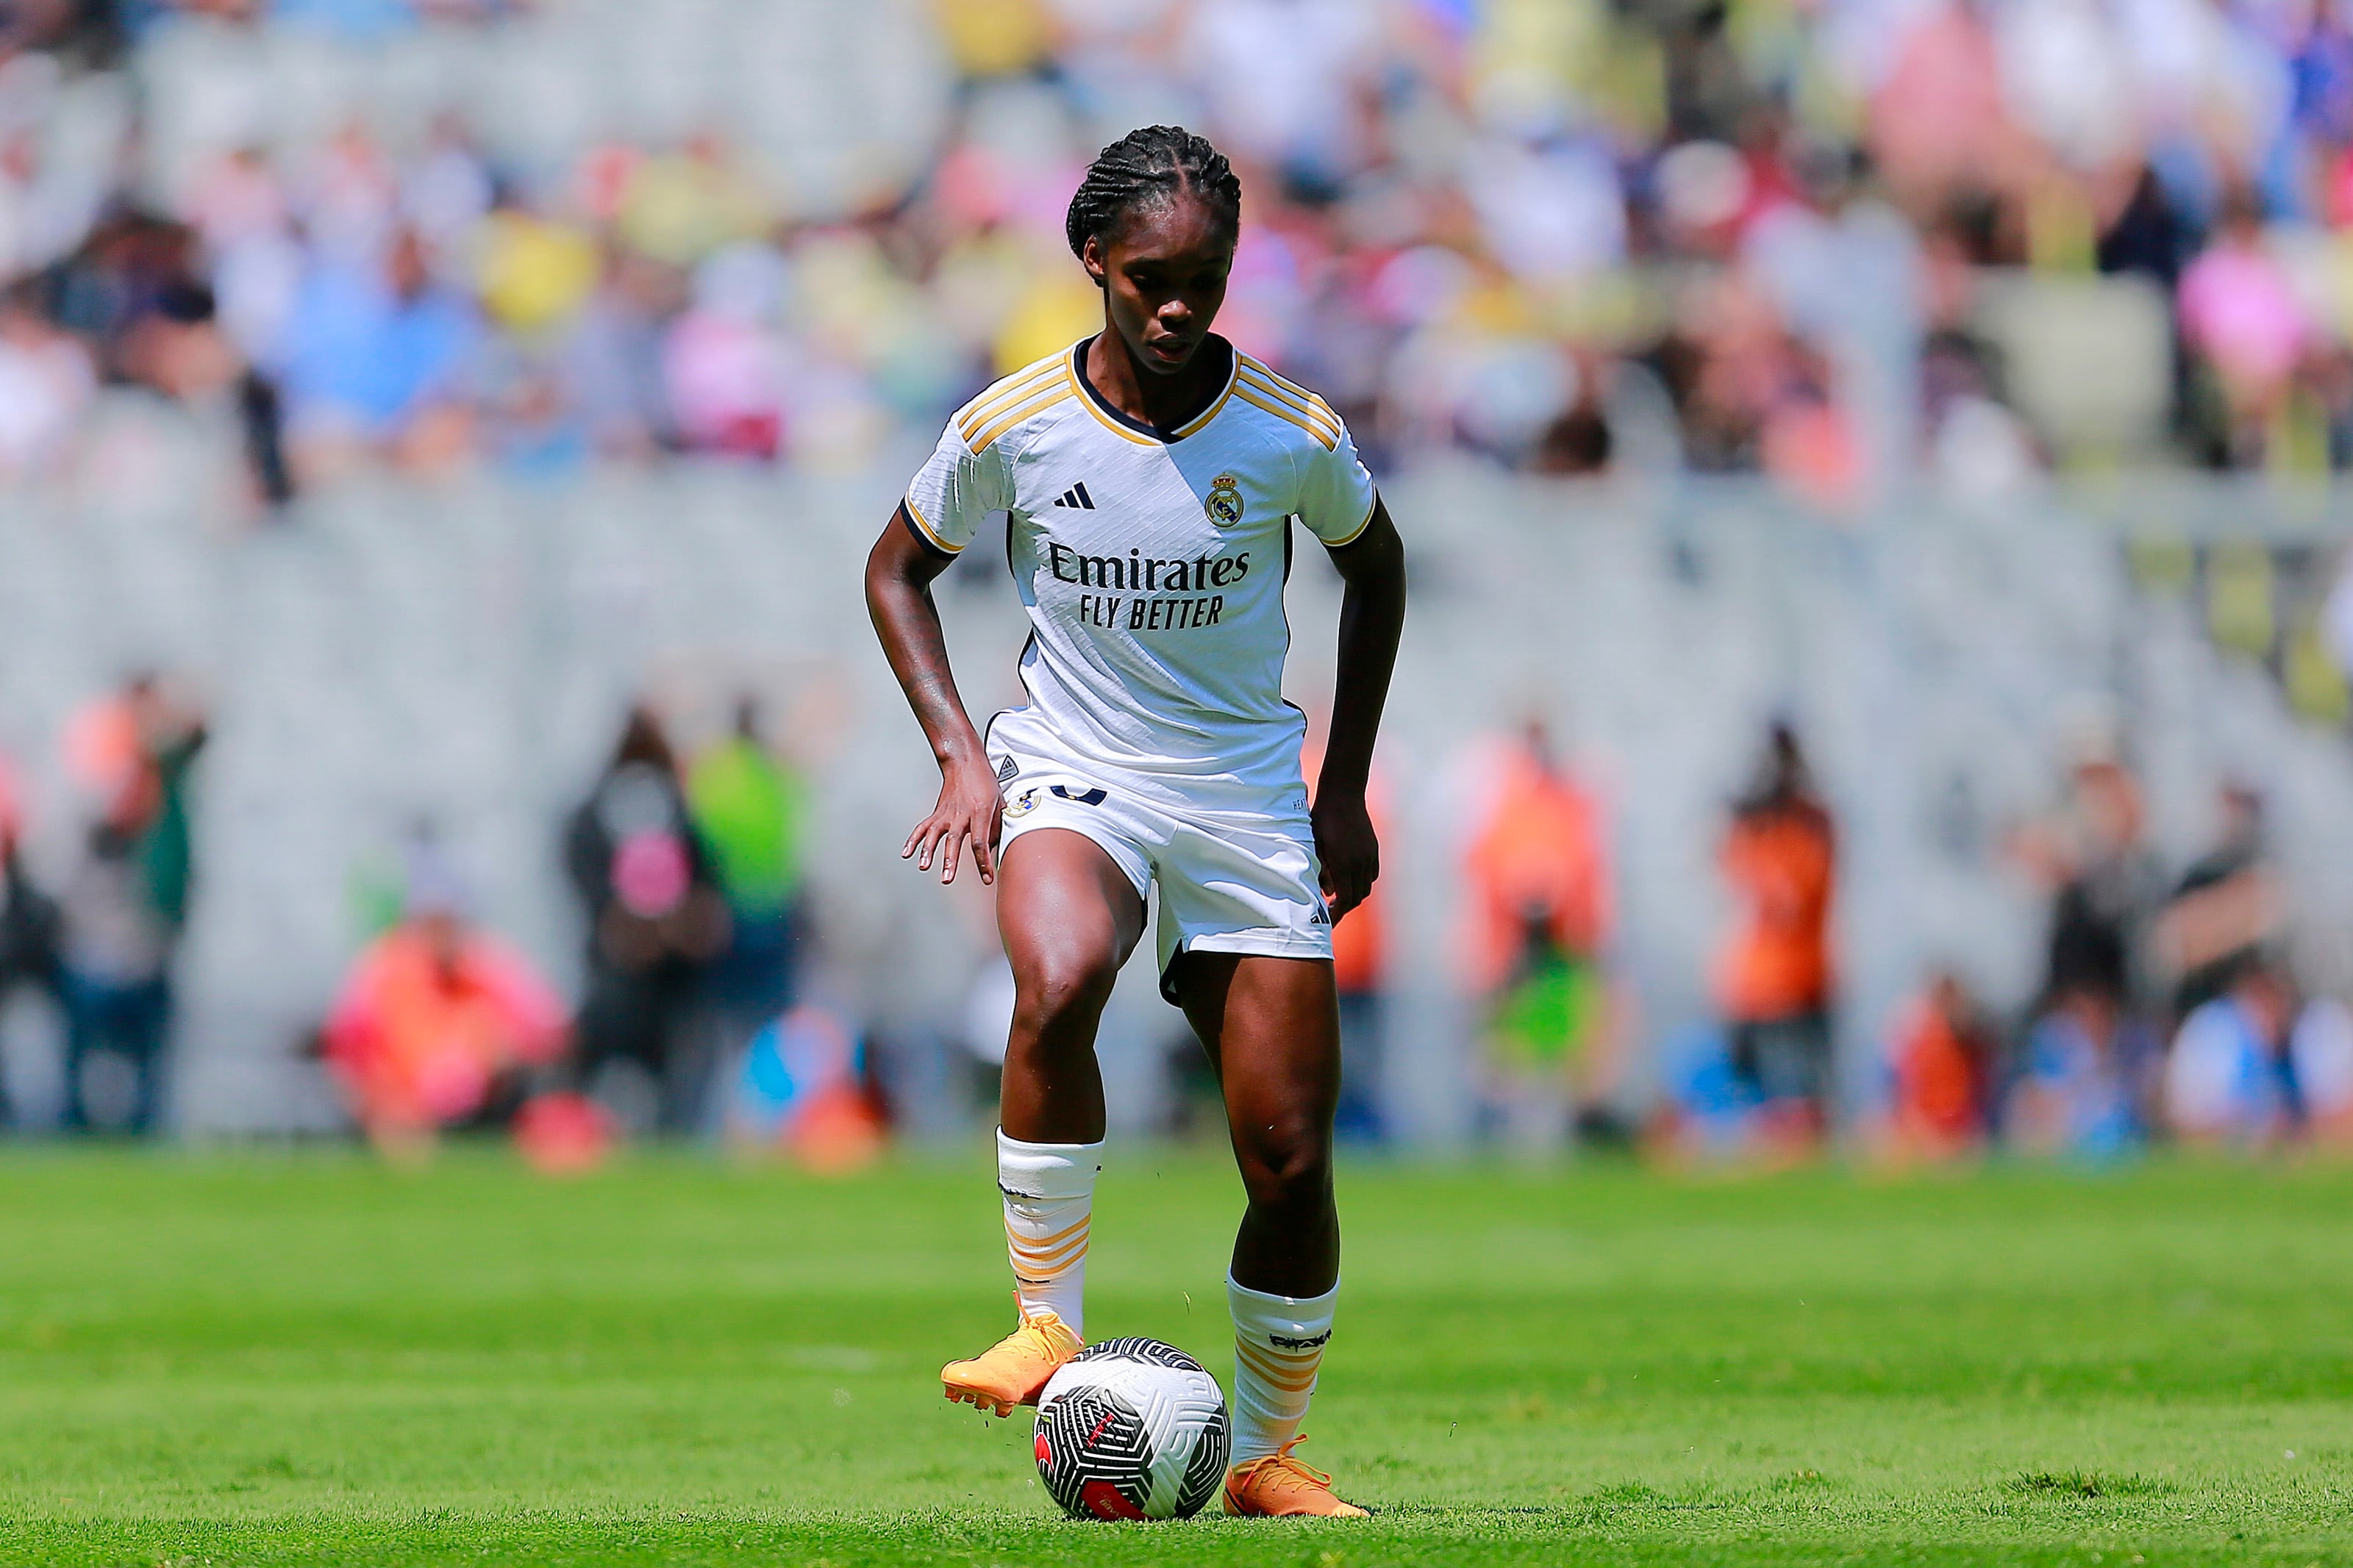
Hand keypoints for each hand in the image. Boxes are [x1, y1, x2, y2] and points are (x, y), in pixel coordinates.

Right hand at [903, 755, 1003, 885]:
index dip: (983, 862)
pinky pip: (922, 827)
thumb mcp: (999, 802)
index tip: (987, 878)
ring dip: (927, 851)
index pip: (980, 842)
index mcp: (979, 812)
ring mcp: (946, 813)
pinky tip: (907, 853)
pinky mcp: (937, 813)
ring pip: (934, 834)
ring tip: (923, 866)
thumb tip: (992, 849)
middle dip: (950, 861)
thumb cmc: (985, 783)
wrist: (965, 762)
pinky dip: (913, 840)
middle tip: (947, 879)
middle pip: (954, 841)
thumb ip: (996, 827)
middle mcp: (960, 814)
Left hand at [1311, 788, 1379, 922]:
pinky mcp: (1373, 849)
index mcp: (1343, 863)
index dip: (1336, 914)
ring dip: (1354, 895)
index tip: (1327, 920)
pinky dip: (1362, 883)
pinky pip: (1372, 874)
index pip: (1345, 900)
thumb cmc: (1322, 819)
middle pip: (1357, 897)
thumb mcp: (1314, 844)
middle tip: (1329, 911)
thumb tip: (1327, 892)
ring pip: (1366, 887)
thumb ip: (1321, 870)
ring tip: (1339, 896)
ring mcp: (1369, 856)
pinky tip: (1350, 879)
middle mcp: (1360, 863)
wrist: (1343, 795)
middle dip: (1344, 907)